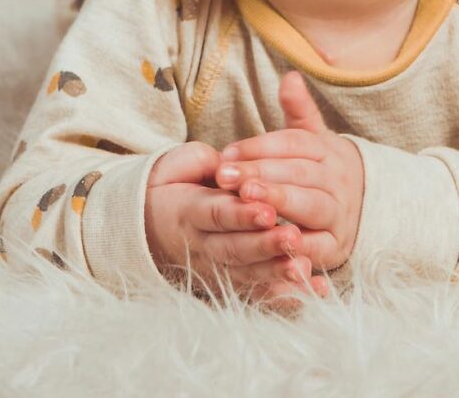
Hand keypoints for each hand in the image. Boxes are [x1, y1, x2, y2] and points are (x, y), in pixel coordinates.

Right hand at [144, 141, 324, 308]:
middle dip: (264, 246)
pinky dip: (284, 294)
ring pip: (247, 273)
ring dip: (276, 272)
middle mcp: (201, 244)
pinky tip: (312, 291)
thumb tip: (226, 164)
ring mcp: (215, 266)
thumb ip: (203, 163)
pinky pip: (257, 291)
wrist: (147, 223)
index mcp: (189, 212)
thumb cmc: (172, 185)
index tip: (268, 211)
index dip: (241, 215)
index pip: (217, 214)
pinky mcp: (228, 281)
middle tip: (293, 238)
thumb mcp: (178, 166)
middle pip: (234, 249)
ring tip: (303, 267)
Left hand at [214, 71, 363, 274]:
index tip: (227, 153)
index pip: (294, 144)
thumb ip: (299, 111)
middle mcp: (337, 181)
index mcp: (328, 151)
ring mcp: (339, 214)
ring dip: (279, 203)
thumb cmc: (321, 171)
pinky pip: (318, 247)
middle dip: (262, 174)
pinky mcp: (337, 247)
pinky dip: (297, 247)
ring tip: (247, 199)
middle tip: (227, 176)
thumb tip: (290, 76)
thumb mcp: (313, 139)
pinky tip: (269, 242)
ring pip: (311, 206)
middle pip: (300, 173)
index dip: (260, 147)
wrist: (363, 209)